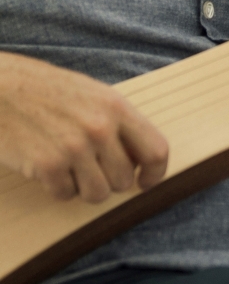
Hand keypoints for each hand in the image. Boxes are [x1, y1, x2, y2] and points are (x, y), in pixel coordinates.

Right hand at [0, 51, 168, 202]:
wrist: (0, 88)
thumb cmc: (44, 90)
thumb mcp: (92, 94)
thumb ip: (118, 123)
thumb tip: (140, 157)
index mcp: (116, 107)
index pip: (156, 150)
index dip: (155, 173)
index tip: (144, 181)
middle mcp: (100, 128)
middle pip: (124, 180)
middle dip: (109, 180)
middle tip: (90, 167)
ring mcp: (74, 148)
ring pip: (98, 194)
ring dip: (84, 187)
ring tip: (69, 166)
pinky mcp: (47, 165)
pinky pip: (66, 194)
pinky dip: (57, 187)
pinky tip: (47, 166)